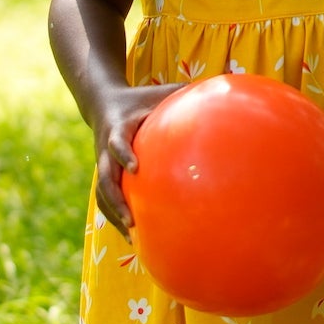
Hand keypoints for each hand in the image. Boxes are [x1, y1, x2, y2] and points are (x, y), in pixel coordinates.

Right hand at [93, 83, 181, 231]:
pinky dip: (115, 216)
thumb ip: (183, 92)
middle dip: (116, 199)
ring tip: (132, 234)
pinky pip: (105, 199)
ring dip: (114, 214)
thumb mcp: (159, 91)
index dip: (123, 155)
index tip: (135, 168)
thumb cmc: (140, 98)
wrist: (102, 102)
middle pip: (104, 178)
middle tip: (132, 218)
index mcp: (119, 127)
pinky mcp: (104, 173)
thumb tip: (221, 87)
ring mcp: (102, 163)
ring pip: (102, 193)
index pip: (116, 143)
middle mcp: (106, 149)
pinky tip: (132, 236)